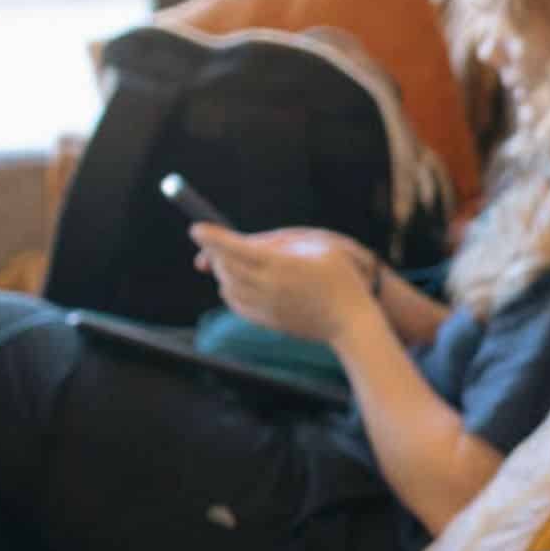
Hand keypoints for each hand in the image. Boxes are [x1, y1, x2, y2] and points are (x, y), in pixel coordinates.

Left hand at [191, 224, 377, 344]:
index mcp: (281, 264)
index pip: (234, 248)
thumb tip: (245, 242)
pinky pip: (235, 304)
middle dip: (215, 253)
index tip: (197, 229)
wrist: (352, 321)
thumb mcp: (319, 246)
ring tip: (228, 262)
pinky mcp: (266, 321)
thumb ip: (280, 241)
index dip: (212, 237)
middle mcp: (269, 286)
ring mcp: (266, 306)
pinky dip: (229, 290)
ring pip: (227, 286)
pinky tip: (235, 283)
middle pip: (225, 267)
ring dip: (223, 272)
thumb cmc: (341, 277)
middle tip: (213, 243)